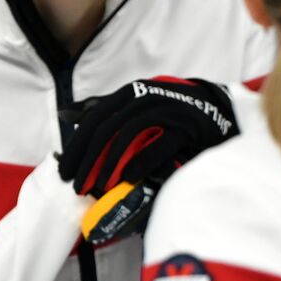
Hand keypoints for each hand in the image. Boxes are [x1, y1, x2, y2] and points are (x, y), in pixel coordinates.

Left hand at [57, 77, 236, 198]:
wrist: (215, 108)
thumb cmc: (169, 109)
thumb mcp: (135, 103)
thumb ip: (102, 108)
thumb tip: (66, 114)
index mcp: (129, 93)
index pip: (94, 119)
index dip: (77, 146)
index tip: (65, 172)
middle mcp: (144, 97)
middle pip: (106, 129)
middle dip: (88, 160)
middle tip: (77, 186)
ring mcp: (165, 110)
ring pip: (127, 135)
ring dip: (110, 164)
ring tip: (100, 187)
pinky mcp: (184, 126)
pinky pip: (158, 144)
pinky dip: (142, 161)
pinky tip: (129, 178)